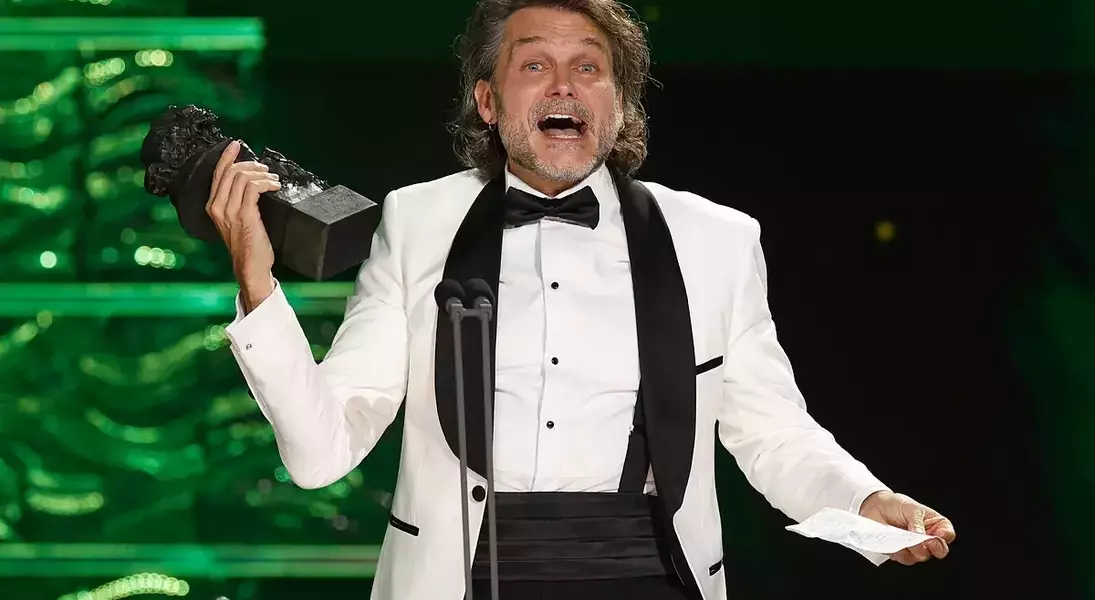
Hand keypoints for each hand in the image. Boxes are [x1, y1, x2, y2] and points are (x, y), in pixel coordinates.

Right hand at [205, 140, 280, 309]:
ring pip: (242, 177)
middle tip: (265, 168)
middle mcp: (217, 207)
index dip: (228, 157)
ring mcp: (229, 211)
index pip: (218, 174)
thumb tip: (252, 183)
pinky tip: (274, 186)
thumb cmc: (249, 246)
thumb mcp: (237, 221)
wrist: (251, 267)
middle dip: (250, 165)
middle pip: (230, 172)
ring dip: (262, 174)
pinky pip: (253, 187)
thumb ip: (238, 203)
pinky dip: (266, 183)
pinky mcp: (244, 215)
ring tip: (273, 180)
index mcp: (213, 206)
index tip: (236, 145)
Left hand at [859, 490, 955, 565]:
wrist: (875, 507)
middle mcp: (928, 539)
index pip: (948, 534)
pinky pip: (905, 558)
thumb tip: (920, 535)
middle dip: (933, 547)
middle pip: (939, 551)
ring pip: (921, 556)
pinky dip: (900, 552)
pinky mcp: (901, 553)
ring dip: (913, 548)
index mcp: (936, 525)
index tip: (939, 533)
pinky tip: (894, 541)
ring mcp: (915, 548)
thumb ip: (917, 521)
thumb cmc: (897, 505)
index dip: (946, 535)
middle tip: (924, 539)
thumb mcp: (910, 507)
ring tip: (902, 536)